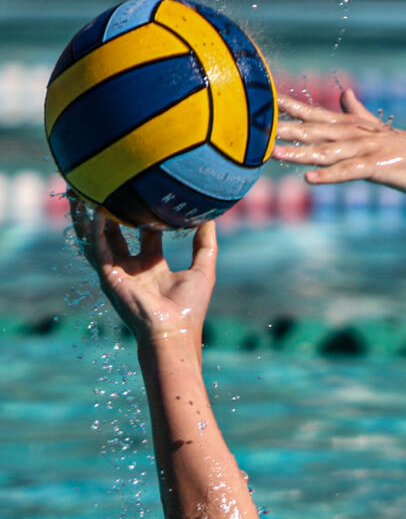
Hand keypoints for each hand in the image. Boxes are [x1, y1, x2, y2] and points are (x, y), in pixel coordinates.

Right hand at [70, 196, 215, 341]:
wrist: (173, 332)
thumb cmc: (189, 308)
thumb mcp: (203, 269)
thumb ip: (205, 244)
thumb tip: (211, 217)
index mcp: (153, 267)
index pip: (145, 235)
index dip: (144, 216)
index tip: (145, 194)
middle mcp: (132, 267)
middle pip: (115, 234)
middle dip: (108, 212)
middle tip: (105, 186)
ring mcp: (118, 272)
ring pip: (97, 238)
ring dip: (88, 216)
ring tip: (82, 192)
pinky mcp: (108, 277)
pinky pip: (97, 248)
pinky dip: (94, 230)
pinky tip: (94, 211)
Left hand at [273, 88, 405, 195]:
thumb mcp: (379, 130)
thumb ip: (357, 114)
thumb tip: (344, 94)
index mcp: (354, 127)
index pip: (316, 114)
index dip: (290, 106)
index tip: (265, 99)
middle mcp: (355, 135)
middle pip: (314, 130)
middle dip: (285, 128)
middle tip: (256, 125)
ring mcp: (365, 151)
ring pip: (326, 152)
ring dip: (299, 153)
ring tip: (274, 153)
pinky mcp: (376, 169)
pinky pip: (347, 174)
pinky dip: (329, 177)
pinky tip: (310, 181)